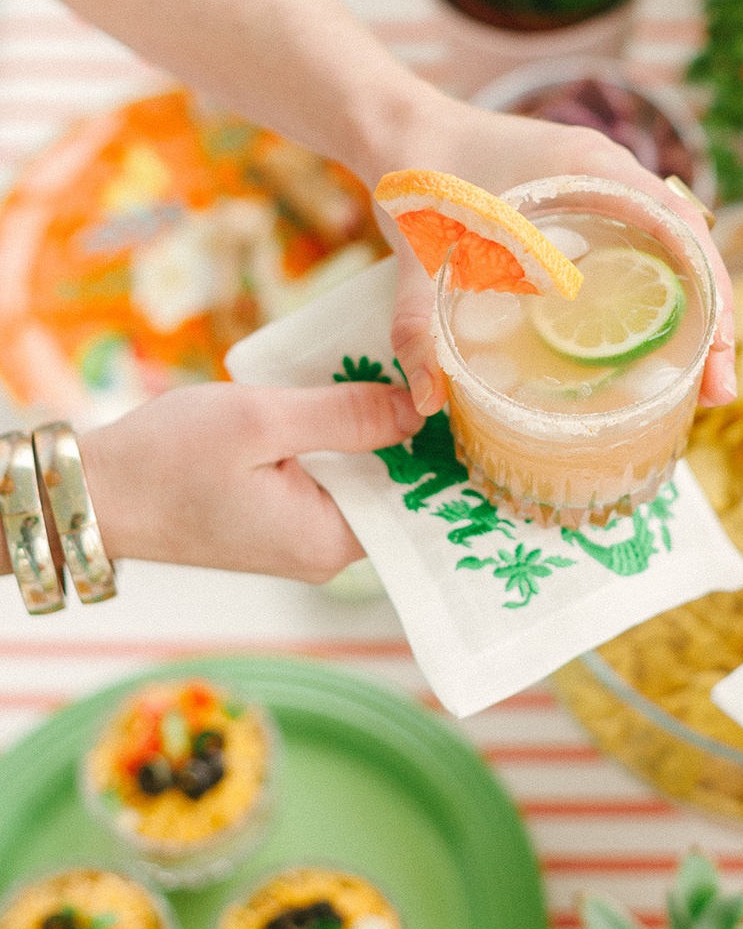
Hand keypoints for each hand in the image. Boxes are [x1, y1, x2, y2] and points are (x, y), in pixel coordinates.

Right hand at [78, 380, 420, 583]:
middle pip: (398, 491)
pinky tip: (349, 400)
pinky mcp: (282, 522)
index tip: (463, 403)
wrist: (93, 493)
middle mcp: (325, 553)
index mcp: (330, 541)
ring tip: (397, 378)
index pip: (421, 504)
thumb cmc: (165, 459)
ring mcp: (304, 540)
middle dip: (414, 437)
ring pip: (366, 483)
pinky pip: (334, 482)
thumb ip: (344, 414)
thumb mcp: (261, 419)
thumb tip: (420, 408)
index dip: (444, 452)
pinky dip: (343, 445)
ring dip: (377, 436)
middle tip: (434, 375)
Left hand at [372, 93, 736, 417]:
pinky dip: (657, 303)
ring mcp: (602, 194)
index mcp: (590, 169)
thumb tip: (430, 399)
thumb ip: (418, 323)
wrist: (397, 132)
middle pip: (691, 251)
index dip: (714, 292)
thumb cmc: (415, 174)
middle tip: (715, 392)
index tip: (719, 350)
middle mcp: (610, 178)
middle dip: (714, 320)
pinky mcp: (585, 214)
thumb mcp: (417, 254)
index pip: (684, 230)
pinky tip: (650, 353)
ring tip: (695, 387)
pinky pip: (640, 258)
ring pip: (672, 258)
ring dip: (692, 315)